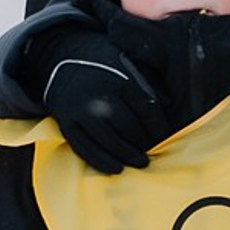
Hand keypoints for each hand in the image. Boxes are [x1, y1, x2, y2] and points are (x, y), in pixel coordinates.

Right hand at [40, 35, 162, 173]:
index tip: (165, 138)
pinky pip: (84, 147)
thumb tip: (170, 106)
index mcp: (120, 81)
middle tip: (153, 153)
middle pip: (128, 127)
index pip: (147, 109)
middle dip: (144, 144)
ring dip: (126, 155)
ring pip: (108, 140)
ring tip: (140, 163)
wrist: (60, 61)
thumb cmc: (104, 68)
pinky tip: (115, 168)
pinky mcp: (66, 123)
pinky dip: (101, 160)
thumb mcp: (128, 67)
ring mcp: (80, 111)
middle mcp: (99, 97)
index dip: (159, 128)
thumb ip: (147, 86)